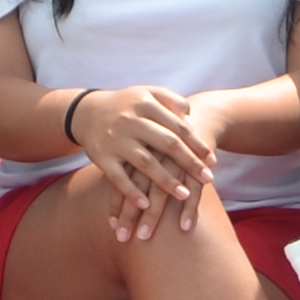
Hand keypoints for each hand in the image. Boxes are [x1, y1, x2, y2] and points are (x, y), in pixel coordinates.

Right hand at [71, 84, 215, 241]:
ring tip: (185, 195)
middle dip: (189, 163)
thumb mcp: (147, 94)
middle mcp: (130, 120)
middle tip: (208, 179)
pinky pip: (118, 178)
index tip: (213, 160)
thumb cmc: (127, 106)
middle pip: (166, 144)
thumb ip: (171, 101)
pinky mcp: (101, 156)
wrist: (86, 112)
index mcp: (145, 104)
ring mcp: (115, 139)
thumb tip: (191, 118)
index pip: (178, 126)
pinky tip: (146, 205)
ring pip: (145, 163)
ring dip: (166, 181)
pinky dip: (131, 192)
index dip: (197, 144)